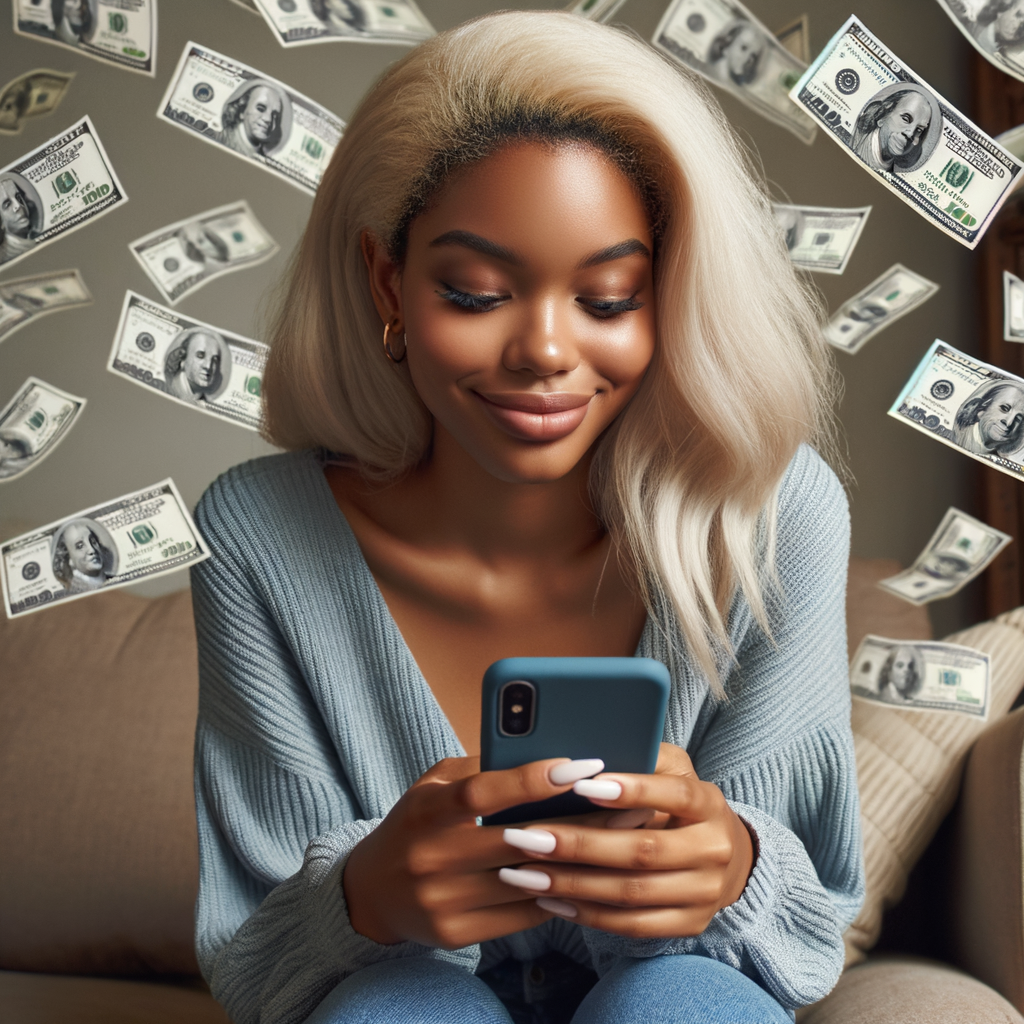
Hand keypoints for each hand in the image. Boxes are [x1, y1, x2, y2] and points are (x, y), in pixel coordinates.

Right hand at [342, 755, 616, 949]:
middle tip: (625, 801)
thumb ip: (479, 770)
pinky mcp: (455, 934)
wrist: (371, 892)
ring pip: (526, 881)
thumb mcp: (433, 786)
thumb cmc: (416, 824)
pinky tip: (589, 874)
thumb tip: (540, 747)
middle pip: (515, 841)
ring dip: (578, 859)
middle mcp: (431, 858)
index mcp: (425, 811)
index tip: (579, 765)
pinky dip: (557, 893)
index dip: (531, 779)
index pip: (481, 794)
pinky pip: (521, 915)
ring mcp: (442, 901)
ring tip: (621, 836)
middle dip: (576, 820)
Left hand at [495, 743, 754, 938]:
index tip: (581, 785)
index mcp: (708, 803)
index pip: (674, 794)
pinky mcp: (689, 925)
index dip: (632, 790)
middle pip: (643, 851)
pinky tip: (551, 900)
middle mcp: (713, 849)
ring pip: (631, 893)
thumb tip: (588, 751)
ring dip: (573, 884)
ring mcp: (703, 892)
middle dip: (580, 845)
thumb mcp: (672, 770)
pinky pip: (632, 925)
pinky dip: (587, 914)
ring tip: (526, 873)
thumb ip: (642, 756)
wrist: (727, 858)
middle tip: (528, 837)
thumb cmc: (679, 803)